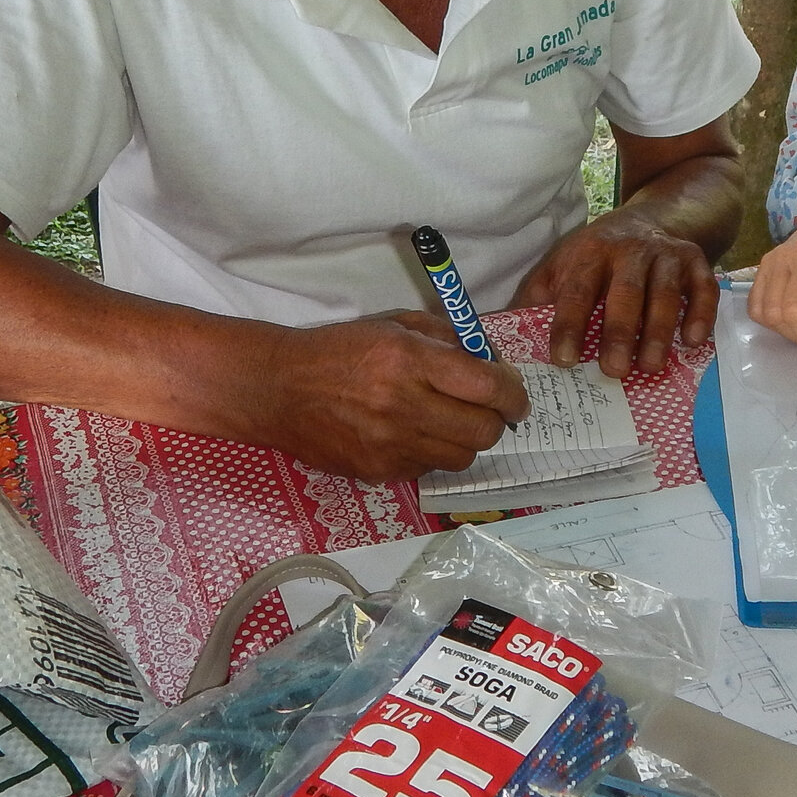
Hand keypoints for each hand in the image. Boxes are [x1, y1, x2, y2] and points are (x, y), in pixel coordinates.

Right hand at [259, 313, 528, 483]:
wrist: (281, 389)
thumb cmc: (341, 348)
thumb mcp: (396, 325)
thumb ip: (449, 339)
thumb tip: (493, 363)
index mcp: (409, 360)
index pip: (486, 387)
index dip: (513, 394)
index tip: (516, 396)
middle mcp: (403, 405)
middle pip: (483, 431)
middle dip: (497, 420)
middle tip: (488, 409)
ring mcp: (390, 445)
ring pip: (462, 457)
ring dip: (466, 440)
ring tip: (450, 421)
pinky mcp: (378, 471)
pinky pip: (428, 468)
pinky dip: (433, 453)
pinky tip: (414, 433)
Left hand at [510, 213, 717, 379]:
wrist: (657, 215)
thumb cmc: (600, 254)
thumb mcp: (564, 263)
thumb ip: (538, 296)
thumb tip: (505, 334)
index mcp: (590, 253)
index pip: (577, 291)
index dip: (569, 326)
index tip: (563, 360)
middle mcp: (629, 250)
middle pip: (625, 292)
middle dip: (618, 332)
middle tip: (613, 371)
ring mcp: (666, 254)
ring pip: (664, 293)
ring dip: (658, 331)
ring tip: (650, 366)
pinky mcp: (696, 261)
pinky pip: (703, 288)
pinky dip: (700, 313)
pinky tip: (693, 341)